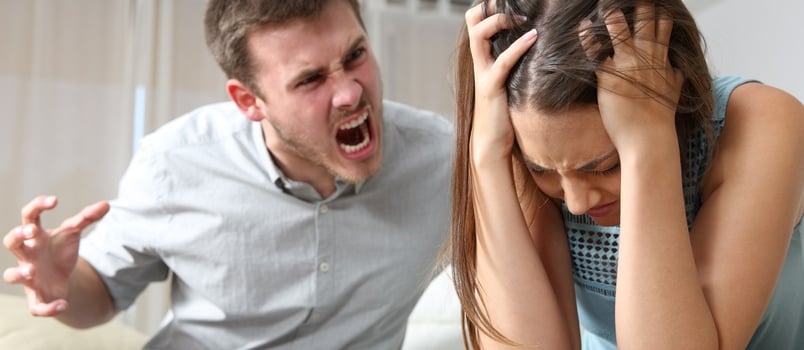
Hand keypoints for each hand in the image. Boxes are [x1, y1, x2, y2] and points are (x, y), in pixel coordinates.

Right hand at [3, 196, 108, 315]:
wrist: (62, 277)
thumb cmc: (61, 250)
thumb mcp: (73, 232)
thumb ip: (87, 218)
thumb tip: (107, 204)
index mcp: (36, 236)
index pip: (28, 215)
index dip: (37, 206)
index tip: (55, 200)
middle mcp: (27, 255)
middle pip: (11, 242)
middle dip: (17, 236)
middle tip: (32, 231)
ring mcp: (28, 276)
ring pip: (11, 275)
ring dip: (19, 273)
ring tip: (32, 270)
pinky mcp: (36, 297)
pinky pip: (35, 307)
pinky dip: (48, 308)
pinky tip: (63, 304)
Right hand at [466, 1, 536, 165]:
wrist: (492, 144)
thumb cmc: (504, 114)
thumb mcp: (509, 82)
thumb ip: (515, 64)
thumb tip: (537, 49)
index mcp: (483, 58)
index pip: (476, 21)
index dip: (489, 8)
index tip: (513, 6)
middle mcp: (479, 62)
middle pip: (471, 21)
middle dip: (489, 7)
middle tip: (514, 8)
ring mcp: (483, 74)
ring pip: (478, 35)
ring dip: (500, 20)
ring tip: (522, 18)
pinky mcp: (492, 88)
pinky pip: (502, 62)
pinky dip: (518, 47)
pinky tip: (534, 37)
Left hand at [583, 4, 683, 149]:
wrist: (649, 138)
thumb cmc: (660, 118)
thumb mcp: (675, 92)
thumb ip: (675, 76)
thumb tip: (679, 70)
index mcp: (661, 59)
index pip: (663, 28)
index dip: (658, 13)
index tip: (656, 2)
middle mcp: (646, 58)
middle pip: (644, 22)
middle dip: (640, 6)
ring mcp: (627, 65)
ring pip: (620, 31)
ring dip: (612, 15)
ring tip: (606, 3)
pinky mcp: (608, 76)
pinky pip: (596, 52)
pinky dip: (588, 38)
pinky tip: (582, 26)